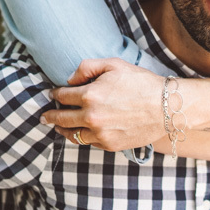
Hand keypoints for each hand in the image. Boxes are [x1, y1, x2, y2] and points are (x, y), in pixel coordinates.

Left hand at [41, 58, 164, 151]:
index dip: (55, 94)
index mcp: (89, 95)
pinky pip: (88, 142)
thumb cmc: (142, 83)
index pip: (62, 96)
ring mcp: (100, 134)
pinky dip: (82, 137)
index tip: (53, 94)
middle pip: (60, 118)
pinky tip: (80, 133)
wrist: (166, 107)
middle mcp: (91, 117)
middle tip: (43, 117)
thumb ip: (87, 67)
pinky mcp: (110, 145)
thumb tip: (70, 79)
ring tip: (58, 127)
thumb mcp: (114, 64)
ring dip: (62, 130)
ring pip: (72, 134)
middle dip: (50, 116)